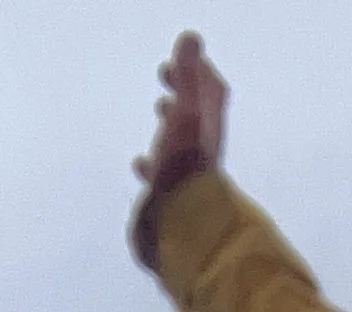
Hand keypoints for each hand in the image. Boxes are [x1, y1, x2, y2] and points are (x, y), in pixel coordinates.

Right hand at [131, 30, 227, 254]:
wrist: (183, 233)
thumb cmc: (184, 173)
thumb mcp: (186, 117)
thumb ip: (188, 79)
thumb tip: (192, 39)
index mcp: (208, 132)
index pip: (210, 94)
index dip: (197, 72)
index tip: (177, 60)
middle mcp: (202, 155)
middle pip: (197, 118)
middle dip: (182, 95)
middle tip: (165, 79)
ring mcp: (188, 180)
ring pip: (181, 146)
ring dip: (170, 126)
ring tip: (159, 113)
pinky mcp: (173, 203)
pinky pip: (164, 177)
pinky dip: (154, 164)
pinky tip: (142, 166)